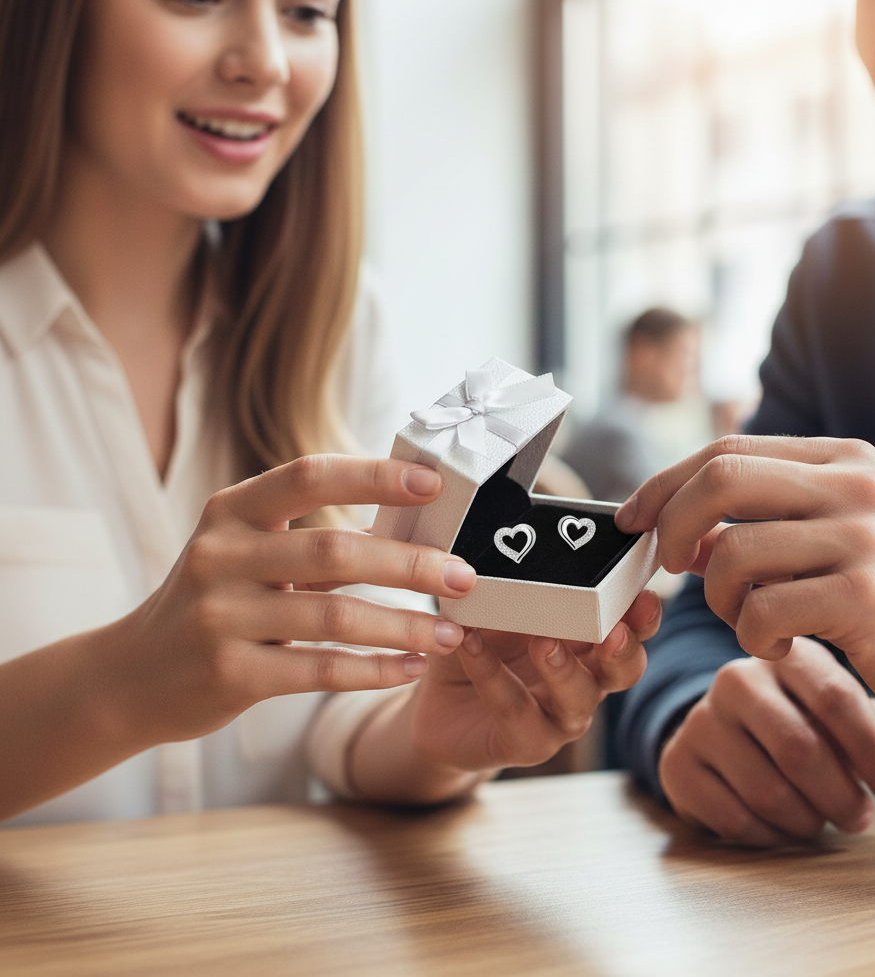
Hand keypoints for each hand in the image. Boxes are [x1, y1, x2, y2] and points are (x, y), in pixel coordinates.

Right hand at [110, 454, 478, 744]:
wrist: (133, 675)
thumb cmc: (214, 602)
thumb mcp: (245, 552)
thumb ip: (311, 537)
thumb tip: (411, 527)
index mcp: (232, 511)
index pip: (309, 476)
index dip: (373, 476)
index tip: (433, 484)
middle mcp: (220, 555)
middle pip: (335, 550)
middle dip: (410, 564)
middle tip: (464, 575)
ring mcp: (220, 616)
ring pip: (335, 616)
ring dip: (404, 625)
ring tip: (451, 634)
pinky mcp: (229, 673)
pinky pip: (320, 670)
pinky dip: (374, 670)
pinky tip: (411, 669)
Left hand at [347, 590, 662, 801]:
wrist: (441, 707)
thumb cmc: (480, 645)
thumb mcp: (494, 608)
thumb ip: (512, 586)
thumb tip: (514, 550)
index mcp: (589, 642)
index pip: (630, 627)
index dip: (643, 615)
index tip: (644, 595)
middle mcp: (586, 680)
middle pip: (625, 669)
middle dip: (624, 648)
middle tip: (615, 630)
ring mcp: (560, 717)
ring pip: (579, 700)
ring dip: (564, 669)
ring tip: (542, 642)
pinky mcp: (527, 743)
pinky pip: (516, 711)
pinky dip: (493, 676)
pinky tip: (470, 647)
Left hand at [616, 435, 874, 742]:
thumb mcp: (838, 534)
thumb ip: (766, 522)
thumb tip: (681, 534)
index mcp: (841, 460)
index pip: (726, 450)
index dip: (664, 483)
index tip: (634, 518)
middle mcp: (852, 486)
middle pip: (719, 481)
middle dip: (671, 526)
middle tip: (667, 567)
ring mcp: (863, 538)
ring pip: (731, 553)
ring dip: (716, 598)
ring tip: (746, 620)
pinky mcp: (866, 597)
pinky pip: (761, 611)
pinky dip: (751, 637)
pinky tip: (782, 647)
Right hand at [659, 637, 874, 846]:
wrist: (725, 732)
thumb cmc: (802, 721)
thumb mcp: (846, 717)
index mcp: (785, 658)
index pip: (835, 697)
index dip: (873, 750)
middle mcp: (735, 680)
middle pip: (799, 748)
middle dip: (841, 796)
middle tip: (860, 818)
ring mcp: (700, 721)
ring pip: (766, 790)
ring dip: (806, 820)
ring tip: (818, 820)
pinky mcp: (677, 764)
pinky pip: (733, 817)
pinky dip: (768, 835)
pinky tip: (778, 826)